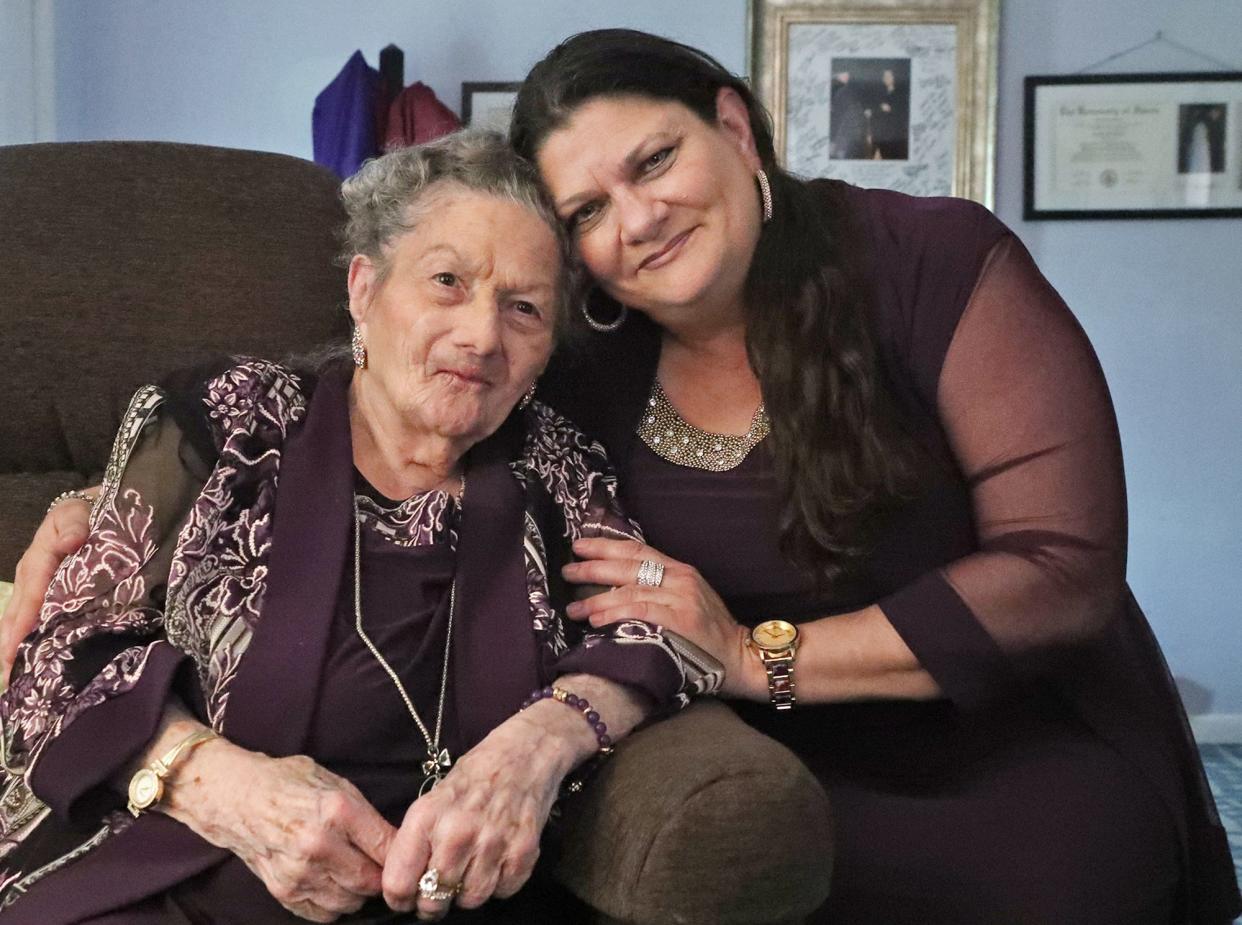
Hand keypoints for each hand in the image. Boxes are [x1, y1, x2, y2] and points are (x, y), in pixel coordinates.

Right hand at [1, 495, 92, 684]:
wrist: (100, 507)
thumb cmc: (89, 510)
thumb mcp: (80, 511)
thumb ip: (74, 524)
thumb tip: (70, 541)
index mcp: (40, 554)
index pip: (33, 588)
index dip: (26, 616)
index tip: (16, 644)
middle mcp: (34, 573)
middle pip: (19, 610)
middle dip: (12, 641)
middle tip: (10, 673)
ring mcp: (40, 585)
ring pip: (23, 618)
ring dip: (16, 645)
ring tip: (13, 675)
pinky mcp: (50, 593)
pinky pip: (37, 617)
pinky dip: (30, 638)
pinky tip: (28, 661)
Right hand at [163, 740, 395, 921]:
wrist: (236, 797)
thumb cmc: (288, 784)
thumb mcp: (336, 784)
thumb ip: (366, 815)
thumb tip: (396, 841)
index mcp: (337, 811)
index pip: (387, 847)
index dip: (403, 856)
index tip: (409, 857)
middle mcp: (319, 845)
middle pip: (371, 881)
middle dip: (383, 878)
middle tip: (384, 869)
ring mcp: (299, 872)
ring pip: (350, 902)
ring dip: (359, 892)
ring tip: (356, 873)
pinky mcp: (284, 891)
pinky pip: (325, 913)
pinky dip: (335, 904)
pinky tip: (333, 883)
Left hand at [381, 706, 582, 918]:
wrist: (526, 751)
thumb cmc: (475, 775)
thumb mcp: (433, 798)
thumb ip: (418, 840)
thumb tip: (405, 883)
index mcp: (426, 817)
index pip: (399, 883)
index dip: (399, 898)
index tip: (406, 897)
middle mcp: (457, 833)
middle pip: (433, 901)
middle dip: (433, 902)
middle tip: (439, 891)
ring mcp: (492, 843)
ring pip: (470, 901)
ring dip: (467, 893)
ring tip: (470, 870)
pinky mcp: (523, 852)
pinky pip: (502, 892)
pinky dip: (498, 884)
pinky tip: (496, 861)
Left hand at [560, 537, 764, 699]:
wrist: (741, 657)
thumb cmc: (709, 634)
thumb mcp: (686, 599)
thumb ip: (657, 588)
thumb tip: (612, 587)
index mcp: (679, 569)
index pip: (637, 549)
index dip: (605, 546)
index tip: (579, 546)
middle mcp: (680, 578)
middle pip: (628, 566)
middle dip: (593, 567)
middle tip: (567, 571)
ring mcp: (682, 597)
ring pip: (630, 590)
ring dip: (596, 599)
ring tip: (574, 608)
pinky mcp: (682, 619)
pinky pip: (640, 611)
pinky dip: (615, 613)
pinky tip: (596, 620)